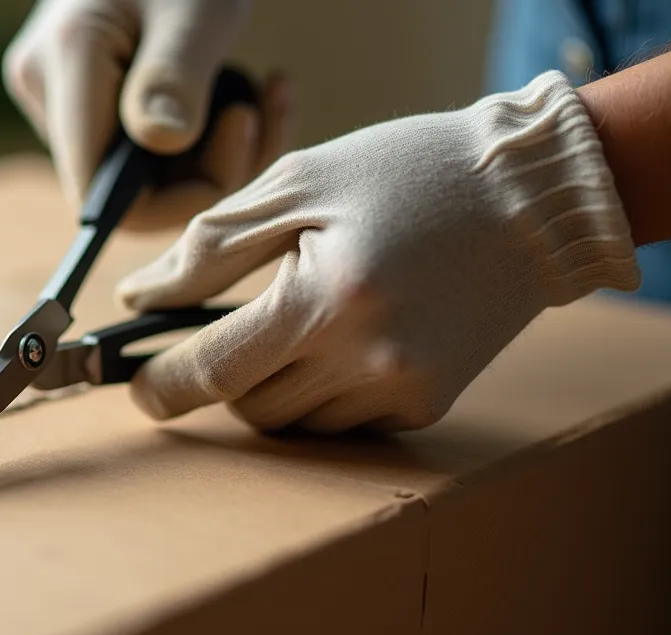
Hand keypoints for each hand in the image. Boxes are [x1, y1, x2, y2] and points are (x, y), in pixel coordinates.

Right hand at [3, 0, 292, 229]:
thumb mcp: (197, 9)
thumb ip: (176, 76)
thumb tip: (163, 146)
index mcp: (62, 64)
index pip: (99, 195)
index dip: (172, 200)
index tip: (238, 140)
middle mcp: (47, 90)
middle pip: (127, 187)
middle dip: (208, 169)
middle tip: (262, 113)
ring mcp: (63, 95)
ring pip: (145, 172)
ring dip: (216, 151)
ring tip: (262, 96)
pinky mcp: (88, 97)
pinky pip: (149, 148)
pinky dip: (205, 134)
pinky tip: (249, 93)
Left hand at [116, 70, 641, 432]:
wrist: (530, 197)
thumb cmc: (405, 174)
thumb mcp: (298, 184)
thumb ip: (210, 247)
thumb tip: (140, 299)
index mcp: (326, 296)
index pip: (214, 370)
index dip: (164, 385)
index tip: (140, 387)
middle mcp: (367, 356)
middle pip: (249, 408)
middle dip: (224, 376)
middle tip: (238, 326)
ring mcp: (403, 387)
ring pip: (294, 423)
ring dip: (275, 385)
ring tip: (306, 319)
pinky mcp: (429, 402)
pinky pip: (343, 422)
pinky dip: (325, 390)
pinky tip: (351, 336)